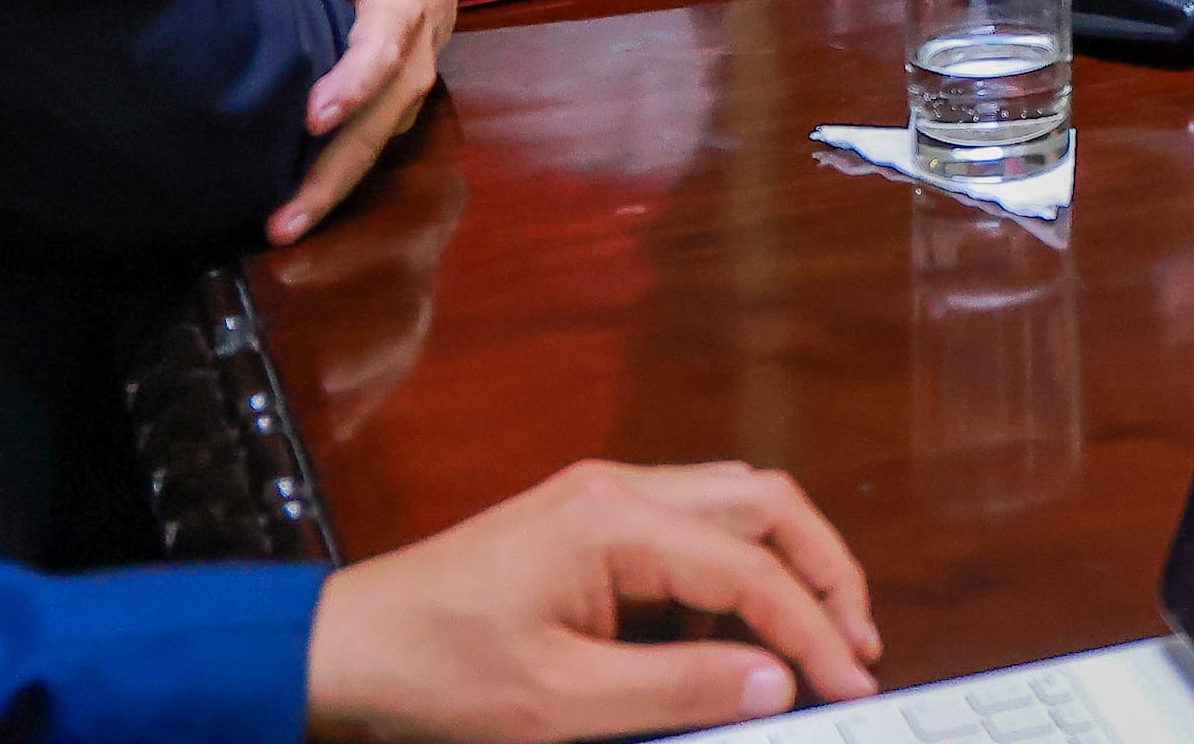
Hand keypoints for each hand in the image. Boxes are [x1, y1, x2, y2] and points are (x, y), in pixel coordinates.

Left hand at [275, 0, 460, 245]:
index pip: (386, 42)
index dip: (356, 80)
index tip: (314, 116)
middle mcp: (417, 45)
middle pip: (386, 111)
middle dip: (339, 165)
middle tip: (288, 214)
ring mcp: (413, 77)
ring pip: (383, 136)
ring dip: (338, 184)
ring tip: (286, 225)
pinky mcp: (401, 99)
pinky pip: (378, 139)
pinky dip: (344, 175)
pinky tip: (304, 203)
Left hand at [304, 458, 877, 740]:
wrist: (337, 652)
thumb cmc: (434, 676)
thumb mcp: (559, 704)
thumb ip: (679, 687)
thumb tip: (781, 680)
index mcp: (615, 521)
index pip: (752, 569)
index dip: (814, 630)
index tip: (854, 684)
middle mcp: (621, 489)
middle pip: (766, 503)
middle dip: (825, 569)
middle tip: (856, 645)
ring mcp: (603, 499)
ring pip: (735, 505)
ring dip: (784, 565)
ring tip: (812, 641)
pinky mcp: (587, 524)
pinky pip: (690, 531)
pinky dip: (732, 576)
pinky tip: (730, 641)